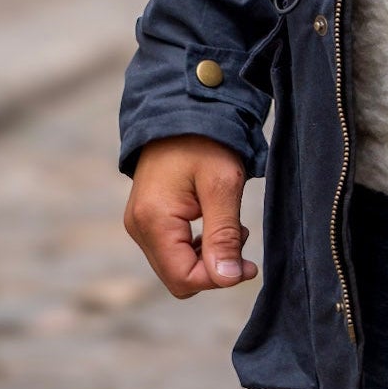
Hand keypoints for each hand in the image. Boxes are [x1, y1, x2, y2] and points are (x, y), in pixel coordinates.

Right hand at [124, 134, 258, 297]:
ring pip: (176, 265)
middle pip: (178, 277)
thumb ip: (224, 235)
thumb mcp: (223, 185)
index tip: (249, 265)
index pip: (183, 278)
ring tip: (233, 227)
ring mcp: (140, 223)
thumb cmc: (206, 141)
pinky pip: (172, 249)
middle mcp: (138, 227)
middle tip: (242, 237)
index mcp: (153, 220)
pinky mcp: (147, 218)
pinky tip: (216, 223)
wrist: (182, 109)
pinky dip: (198, 245)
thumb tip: (228, 279)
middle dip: (214, 267)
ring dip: (208, 256)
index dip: (218, 278)